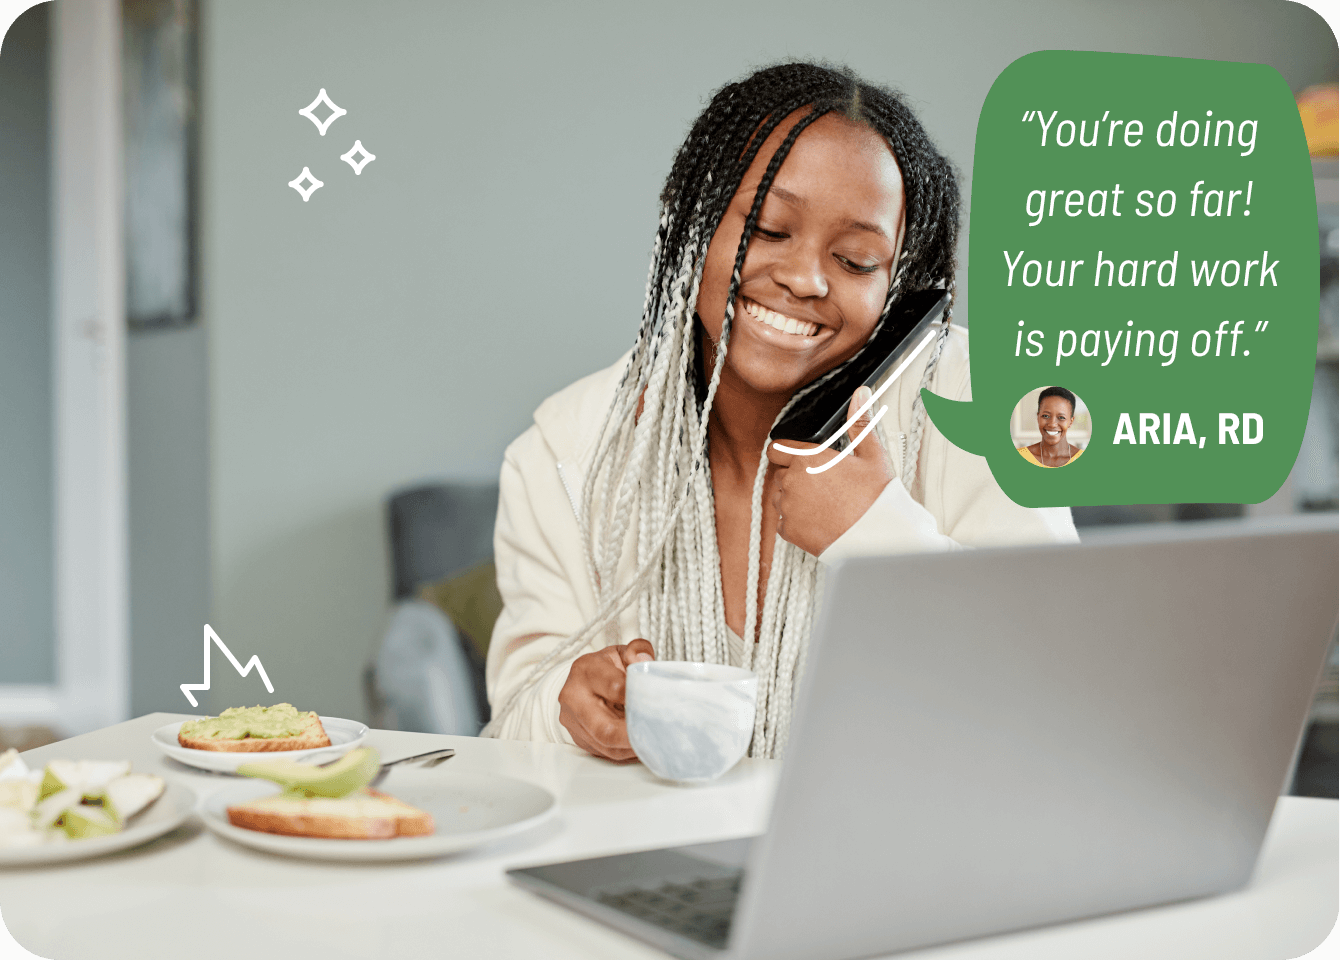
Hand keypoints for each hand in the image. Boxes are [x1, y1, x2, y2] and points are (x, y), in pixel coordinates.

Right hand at [558, 639, 654, 761]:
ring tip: (653, 741)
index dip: (637, 696)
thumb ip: (637, 651)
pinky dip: (626, 751)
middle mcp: (573, 697)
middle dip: (632, 735)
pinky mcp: (578, 739)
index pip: (614, 687)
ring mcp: (573, 721)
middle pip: (603, 727)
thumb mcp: (622, 653)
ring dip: (632, 747)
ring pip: (605, 745)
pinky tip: (642, 745)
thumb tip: (644, 660)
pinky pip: (605, 752)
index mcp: (586, 670)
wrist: (582, 682)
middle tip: (656, 736)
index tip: (656, 703)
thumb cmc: (606, 668)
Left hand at [766, 386, 893, 556]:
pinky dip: (796, 522)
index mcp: (808, 458)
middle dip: (794, 477)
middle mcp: (792, 480)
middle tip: (820, 485)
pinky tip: (818, 521)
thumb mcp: (871, 455)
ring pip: (779, 497)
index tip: (800, 460)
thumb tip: (860, 393)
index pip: (776, 448)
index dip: (786, 453)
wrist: (878, 538)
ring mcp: (788, 506)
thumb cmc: (876, 498)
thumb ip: (859, 422)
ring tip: (822, 504)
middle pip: (779, 473)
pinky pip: (783, 522)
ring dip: (793, 498)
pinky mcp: (788, 530)